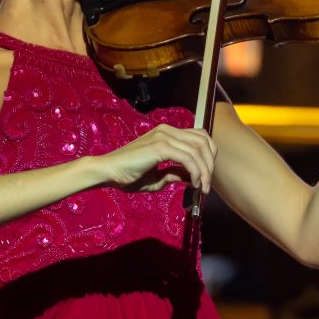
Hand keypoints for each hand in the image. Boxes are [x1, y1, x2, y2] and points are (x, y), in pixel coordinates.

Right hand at [97, 124, 215, 193]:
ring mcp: (164, 136)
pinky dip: (195, 172)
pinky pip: (187, 158)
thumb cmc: (128, 175)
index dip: (209, 156)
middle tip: (207, 185)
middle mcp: (168, 130)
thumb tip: (193, 178)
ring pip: (198, 150)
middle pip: (203, 141)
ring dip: (205, 171)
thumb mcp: (158, 176)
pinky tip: (194, 184)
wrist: (108, 172)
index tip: (207, 176)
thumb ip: (176, 173)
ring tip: (202, 188)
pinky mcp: (160, 146)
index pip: (200, 136)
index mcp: (168, 133)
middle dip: (210, 164)